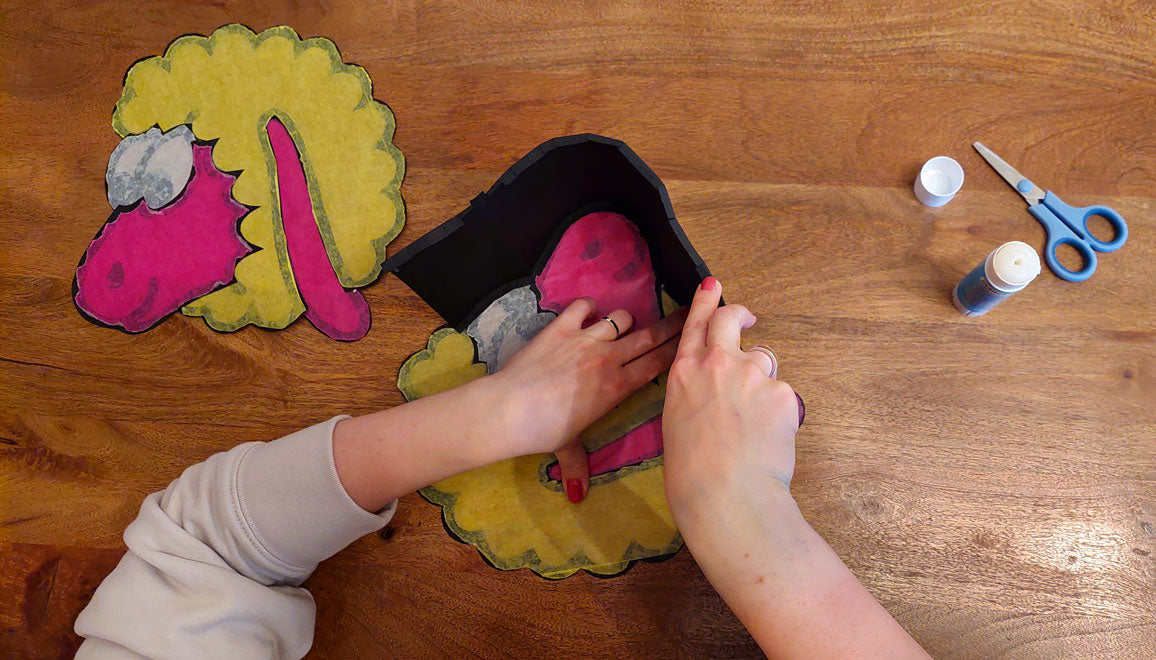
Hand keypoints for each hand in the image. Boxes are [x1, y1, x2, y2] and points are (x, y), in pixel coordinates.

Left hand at [493, 297, 686, 501]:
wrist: (511, 408)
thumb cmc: (544, 431)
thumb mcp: (566, 447)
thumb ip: (577, 466)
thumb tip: (578, 496)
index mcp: (618, 387)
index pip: (659, 363)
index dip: (678, 349)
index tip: (692, 339)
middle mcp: (609, 359)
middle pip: (650, 336)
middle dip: (672, 324)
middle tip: (687, 314)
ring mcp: (586, 339)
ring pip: (622, 318)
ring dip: (626, 321)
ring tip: (623, 326)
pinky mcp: (562, 327)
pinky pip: (584, 306)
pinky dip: (588, 307)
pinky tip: (587, 313)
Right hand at [661, 276, 801, 538]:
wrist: (725, 493)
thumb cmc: (692, 474)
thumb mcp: (676, 423)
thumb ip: (695, 395)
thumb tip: (713, 394)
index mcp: (684, 373)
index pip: (696, 326)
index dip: (706, 302)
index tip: (714, 286)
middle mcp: (717, 364)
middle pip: (731, 321)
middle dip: (740, 315)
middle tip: (747, 318)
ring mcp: (752, 374)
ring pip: (763, 366)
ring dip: (761, 384)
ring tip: (754, 425)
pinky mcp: (782, 392)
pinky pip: (783, 397)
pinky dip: (779, 415)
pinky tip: (768, 440)